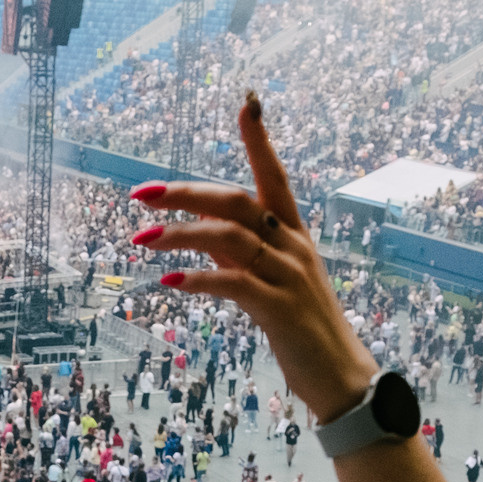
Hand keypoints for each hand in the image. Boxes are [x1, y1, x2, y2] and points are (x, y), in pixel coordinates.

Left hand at [129, 97, 375, 420]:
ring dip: (180, 234)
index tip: (246, 104)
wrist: (341, 377)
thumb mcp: (270, 281)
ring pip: (229, 238)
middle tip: (140, 194)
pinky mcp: (280, 309)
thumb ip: (238, 254)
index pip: (274, 176)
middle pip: (236, 201)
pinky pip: (234, 283)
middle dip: (185, 193)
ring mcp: (289, 275)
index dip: (259, 141)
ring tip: (140, 239)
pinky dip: (199, 279)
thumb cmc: (302, 328)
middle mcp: (294, 246)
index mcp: (294, 234)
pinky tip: (168, 282)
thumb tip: (198, 234)